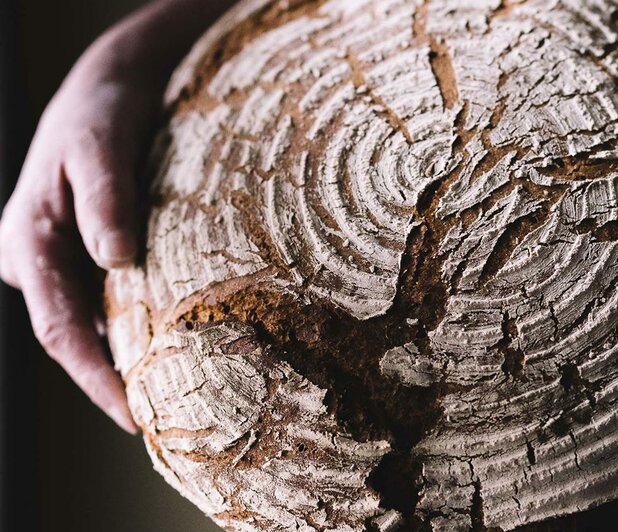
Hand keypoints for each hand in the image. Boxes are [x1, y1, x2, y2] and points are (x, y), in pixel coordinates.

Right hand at [0, 0, 236, 433]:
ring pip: (95, 319)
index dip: (94, 379)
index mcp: (28, 241)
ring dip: (131, 354)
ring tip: (183, 391)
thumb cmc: (100, 112)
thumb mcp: (100, 144)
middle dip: (115, 379)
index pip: (59, 329)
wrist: (108, 87)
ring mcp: (63, 258)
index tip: (133, 416)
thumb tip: (116, 260)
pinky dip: (142, 321)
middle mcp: (39, 259)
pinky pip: (112, 298)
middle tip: (170, 419)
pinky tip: (180, 336)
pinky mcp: (89, 253)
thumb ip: (105, 199)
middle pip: (76, 335)